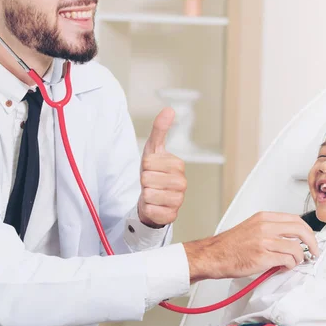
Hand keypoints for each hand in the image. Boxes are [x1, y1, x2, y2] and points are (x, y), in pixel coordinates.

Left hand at [138, 107, 186, 227]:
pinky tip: (154, 205)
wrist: (152, 199)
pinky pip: (150, 209)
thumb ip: (160, 129)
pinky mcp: (171, 216)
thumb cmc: (154, 173)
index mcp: (179, 165)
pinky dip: (147, 208)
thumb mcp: (153, 150)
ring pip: (148, 194)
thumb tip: (168, 110)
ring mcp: (178, 200)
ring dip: (145, 195)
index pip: (148, 162)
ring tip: (152, 193)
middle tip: (151, 182)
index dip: (144, 166)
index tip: (151, 169)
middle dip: (144, 181)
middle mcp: (182, 183)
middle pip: (147, 178)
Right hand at [183, 212, 319, 281]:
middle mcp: (265, 226)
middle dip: (312, 242)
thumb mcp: (252, 228)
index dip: (307, 230)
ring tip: (294, 262)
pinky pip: (287, 260)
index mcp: (263, 218)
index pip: (295, 219)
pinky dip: (290, 265)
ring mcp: (264, 241)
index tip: (310, 238)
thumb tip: (290, 238)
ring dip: (299, 258)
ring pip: (295, 247)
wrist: (213, 256)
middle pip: (300, 230)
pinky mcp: (262, 257)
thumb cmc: (230, 245)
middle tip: (313, 251)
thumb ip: (271, 229)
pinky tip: (284, 266)